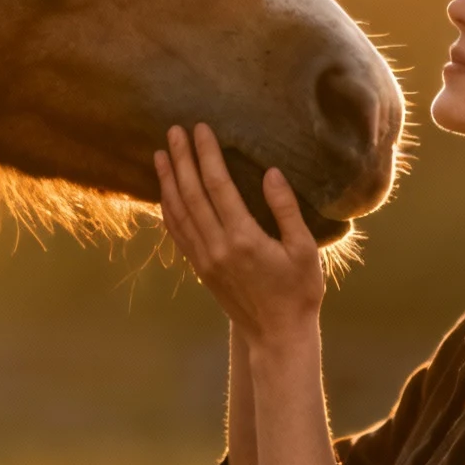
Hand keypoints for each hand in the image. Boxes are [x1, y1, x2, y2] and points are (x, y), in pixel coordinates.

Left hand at [155, 124, 324, 347]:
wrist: (277, 335)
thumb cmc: (299, 291)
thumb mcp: (303, 249)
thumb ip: (285, 209)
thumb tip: (270, 173)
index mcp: (244, 238)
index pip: (218, 186)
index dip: (207, 155)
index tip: (200, 129)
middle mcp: (218, 247)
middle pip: (191, 194)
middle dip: (182, 159)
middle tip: (174, 130)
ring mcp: (205, 259)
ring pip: (178, 213)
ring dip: (168, 181)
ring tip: (160, 154)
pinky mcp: (201, 269)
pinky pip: (178, 234)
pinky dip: (168, 209)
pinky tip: (164, 193)